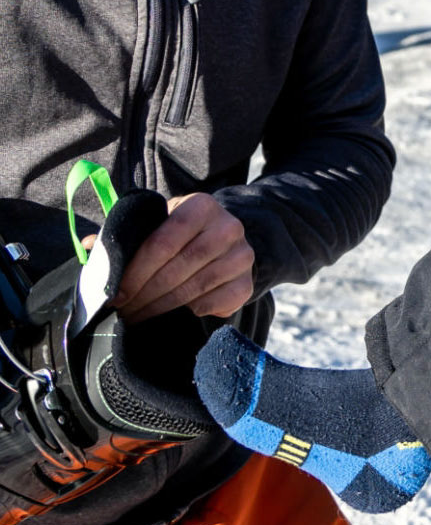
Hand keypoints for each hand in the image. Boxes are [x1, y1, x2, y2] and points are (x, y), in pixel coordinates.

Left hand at [111, 194, 254, 322]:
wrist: (223, 243)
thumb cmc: (180, 236)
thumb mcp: (157, 225)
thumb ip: (127, 233)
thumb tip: (89, 245)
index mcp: (201, 206)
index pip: (164, 241)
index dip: (136, 271)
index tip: (115, 294)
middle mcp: (228, 226)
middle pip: (181, 266)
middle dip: (146, 294)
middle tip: (124, 312)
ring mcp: (242, 255)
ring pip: (197, 287)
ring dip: (164, 307)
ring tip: (141, 318)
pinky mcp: (247, 281)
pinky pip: (218, 302)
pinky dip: (193, 311)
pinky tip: (176, 316)